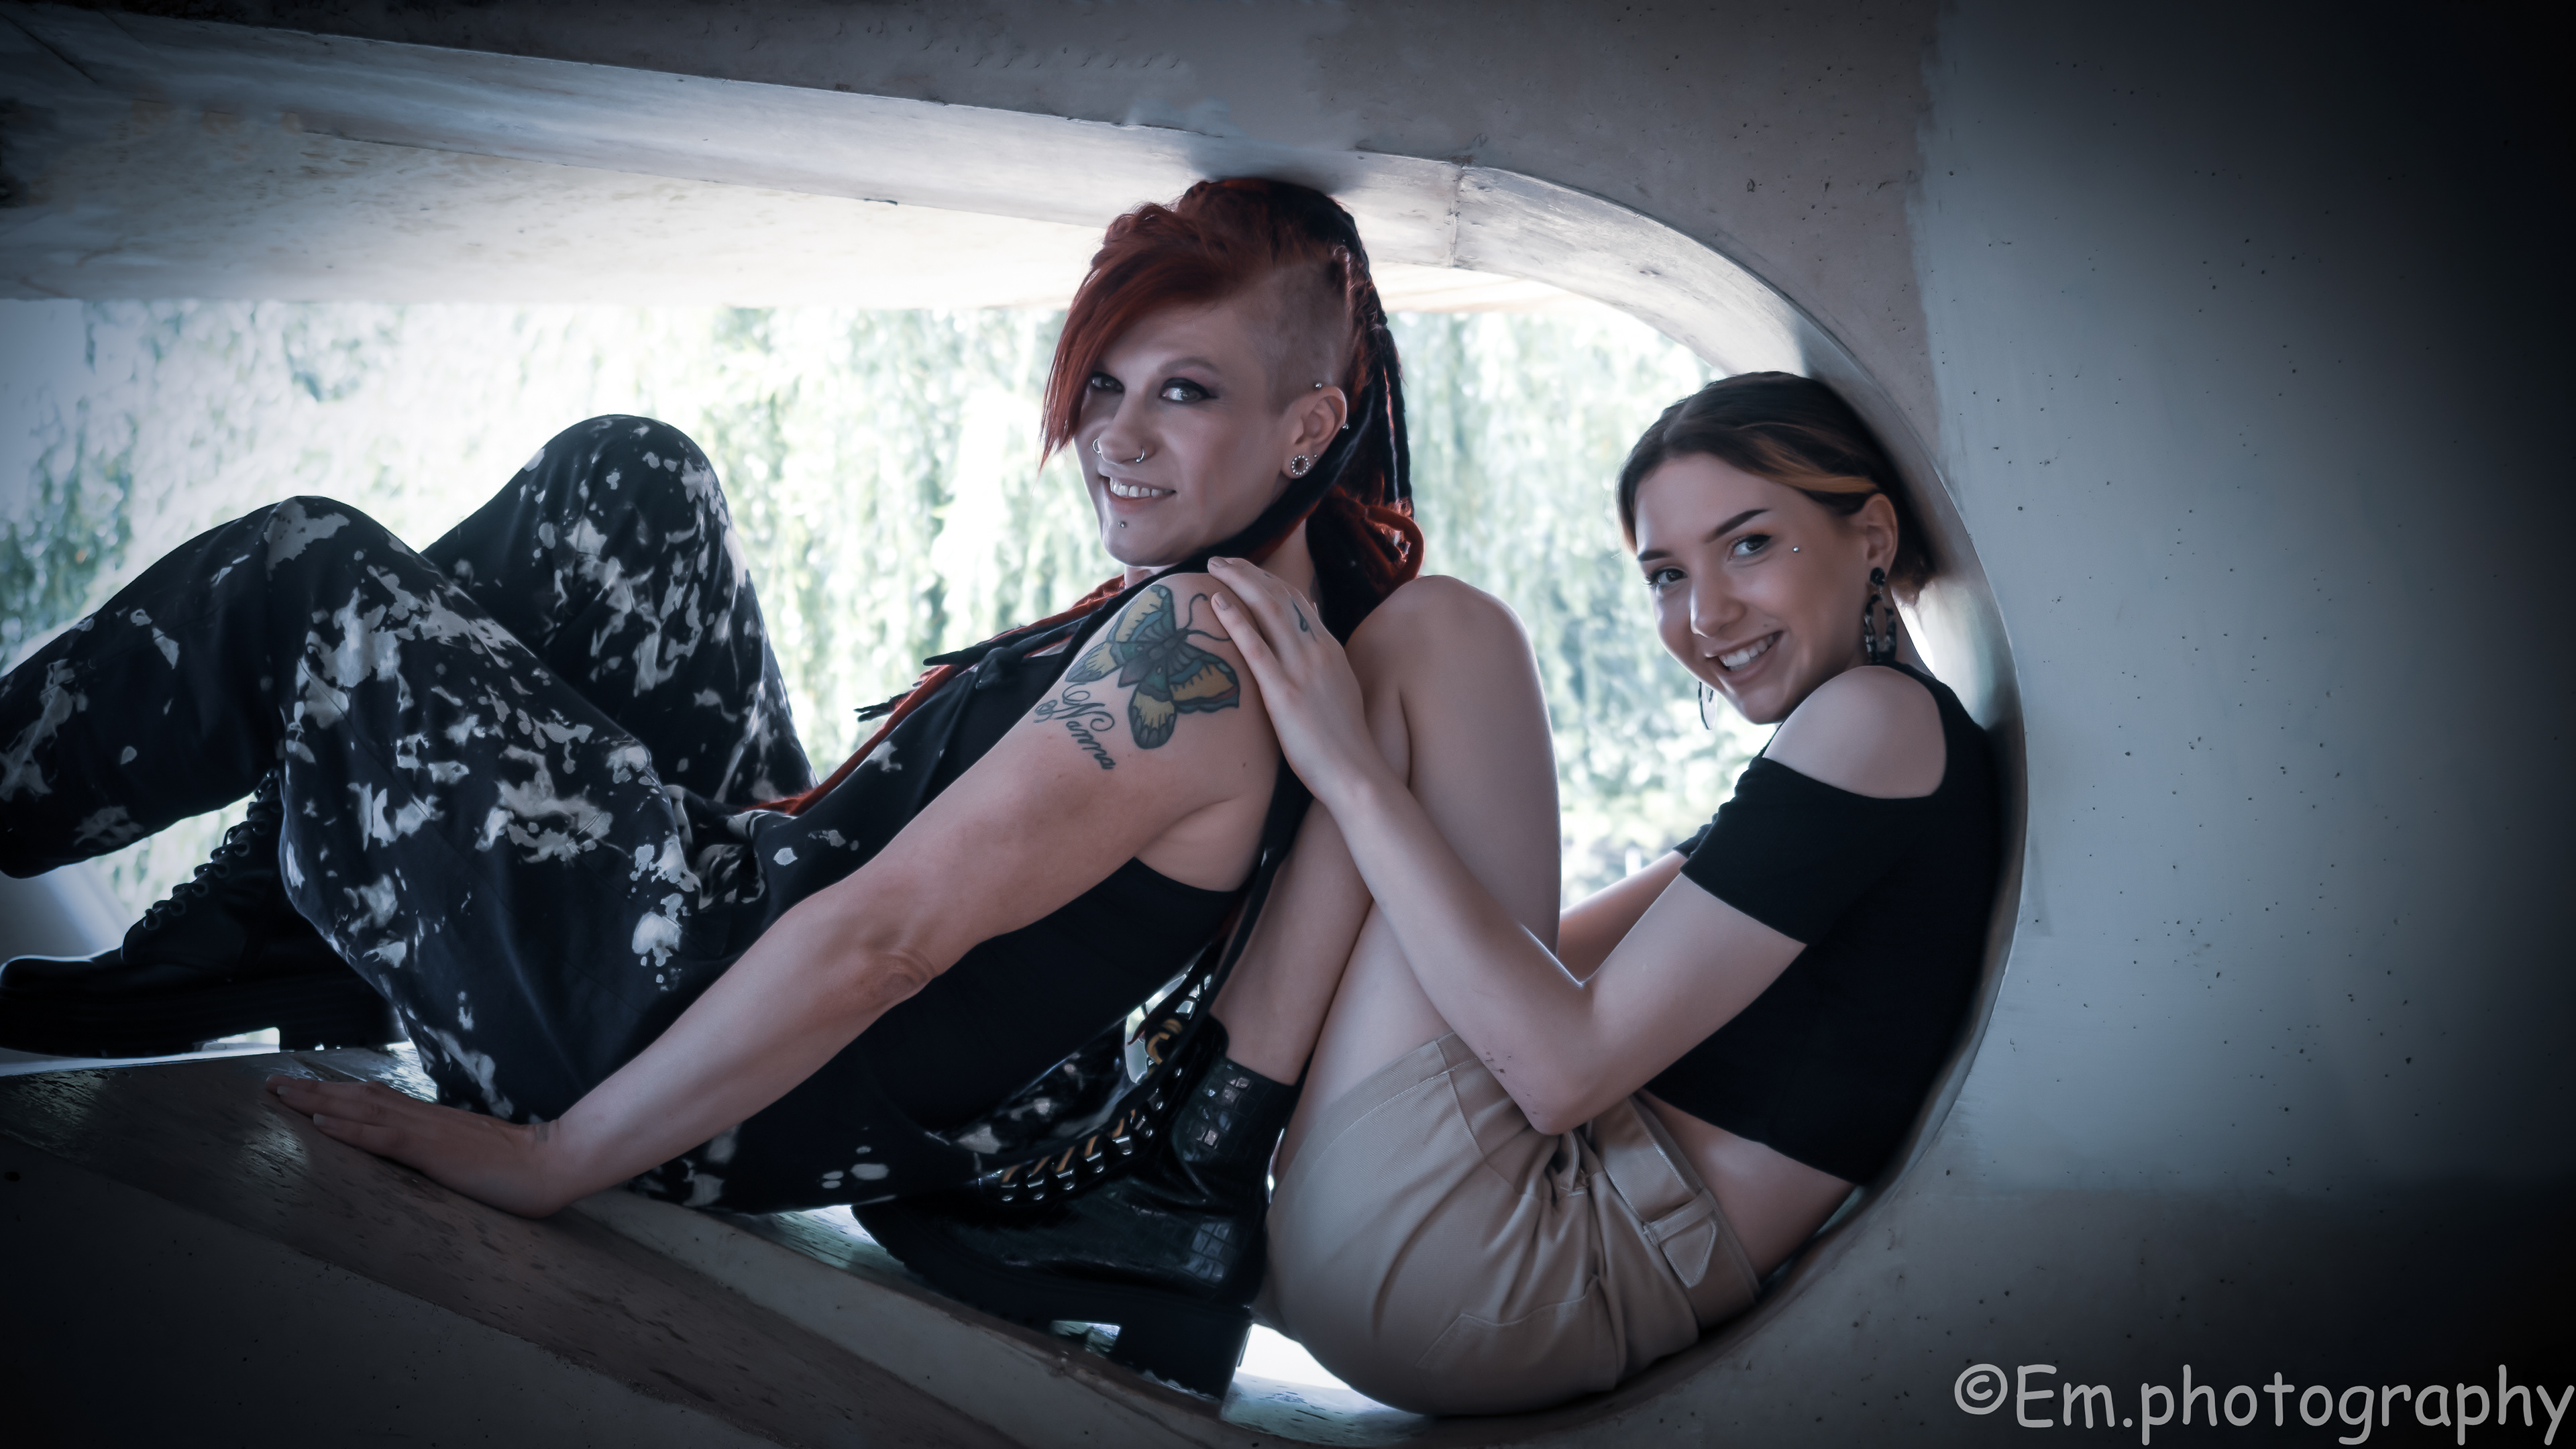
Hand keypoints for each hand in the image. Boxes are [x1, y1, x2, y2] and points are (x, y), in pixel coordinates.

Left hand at [267, 1073, 577, 1217]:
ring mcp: (428, 1133)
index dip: (336, 1093)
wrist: (554, 1163)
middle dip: (312, 1089)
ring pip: (362, 1109)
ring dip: (317, 1100)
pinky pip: (384, 1137)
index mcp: (432, 1124)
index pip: (374, 1101)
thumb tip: (429, 1165)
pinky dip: (349, 1127)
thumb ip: (447, 1158)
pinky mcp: (434, 1152)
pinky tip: (321, 1121)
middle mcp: (424, 1120)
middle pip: (359, 1096)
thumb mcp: (472, 1162)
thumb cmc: (521, 1170)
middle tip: (271, 1083)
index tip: (302, 1089)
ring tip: (281, 1094)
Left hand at [1207, 557, 1388, 807]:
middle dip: (1248, 571)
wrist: (1354, 772)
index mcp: (1329, 648)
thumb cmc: (1341, 739)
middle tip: (1220, 558)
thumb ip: (1322, 659)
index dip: (1267, 579)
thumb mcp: (1337, 688)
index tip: (1243, 569)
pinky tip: (1216, 602)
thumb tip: (1307, 630)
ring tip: (1214, 566)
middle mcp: (1317, 650)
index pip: (1296, 600)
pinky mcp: (1284, 693)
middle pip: (1281, 596)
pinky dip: (1236, 621)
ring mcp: (1301, 669)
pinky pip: (1256, 648)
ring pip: (1269, 610)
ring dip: (1240, 581)